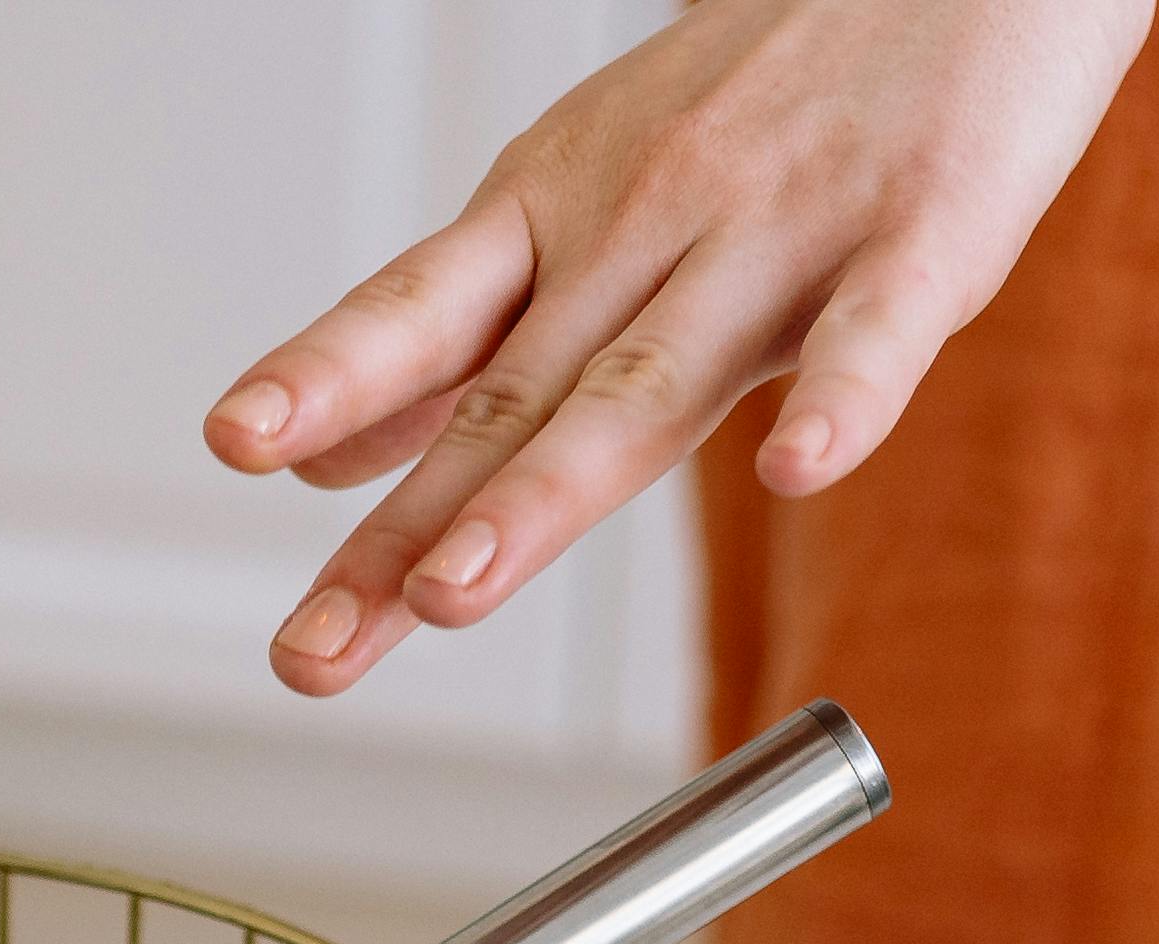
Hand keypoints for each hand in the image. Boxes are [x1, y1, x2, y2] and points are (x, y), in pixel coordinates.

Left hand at [208, 0, 1151, 694]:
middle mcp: (649, 222)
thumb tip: (320, 458)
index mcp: (561, 216)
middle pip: (513, 396)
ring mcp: (782, 228)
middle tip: (317, 643)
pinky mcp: (924, 229)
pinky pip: (873, 333)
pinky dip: (838, 404)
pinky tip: (796, 472)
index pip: (420, 322)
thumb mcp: (579, 193)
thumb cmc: (774, 86)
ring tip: (458, 590)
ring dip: (547, 492)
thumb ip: (464, 340)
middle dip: (406, 530)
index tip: (234, 448)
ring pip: (651, 378)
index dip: (325, 381)